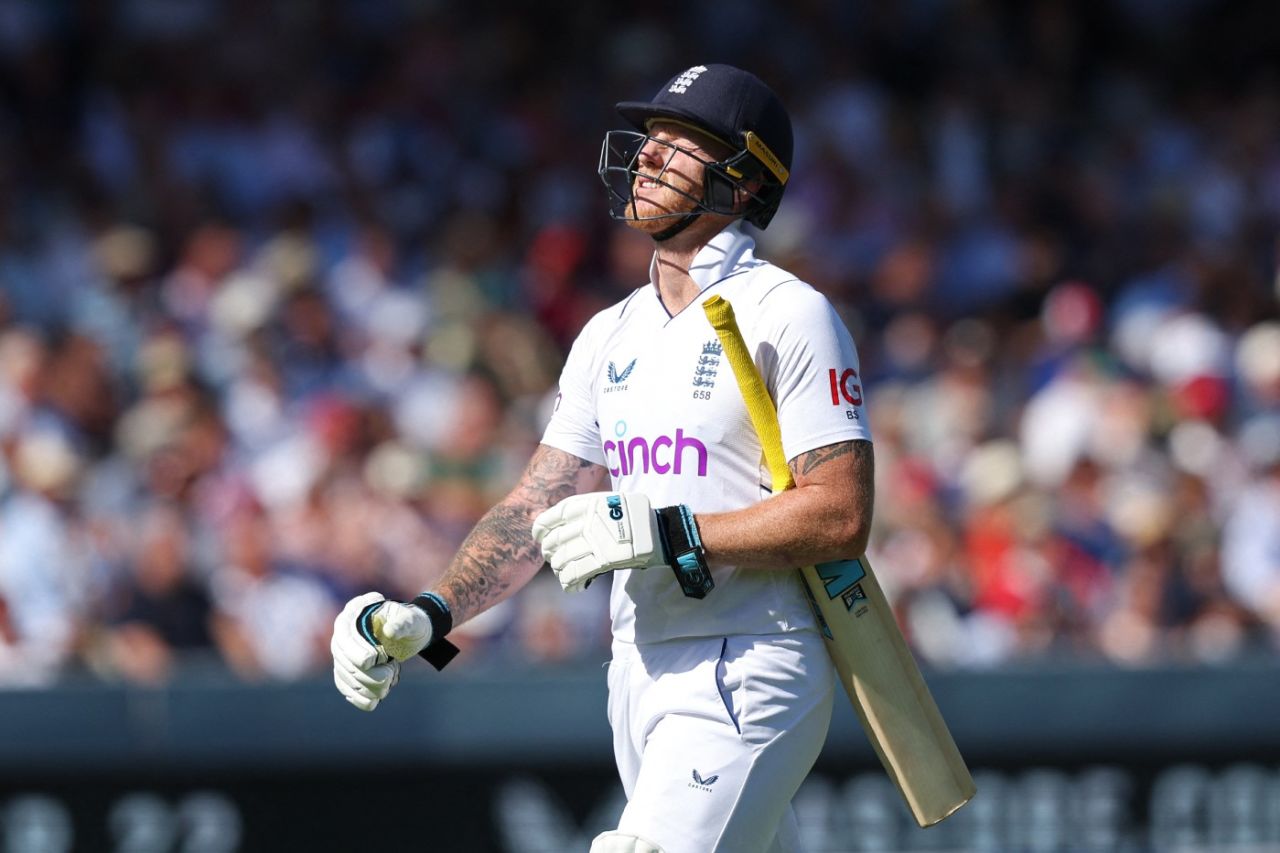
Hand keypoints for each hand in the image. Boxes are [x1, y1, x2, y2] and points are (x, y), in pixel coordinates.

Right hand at [331, 592, 433, 710]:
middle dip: (368, 673)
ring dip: (367, 686)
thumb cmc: (411, 623)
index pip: (346, 637)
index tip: (373, 659)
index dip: (356, 651)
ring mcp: (343, 653)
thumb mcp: (412, 619)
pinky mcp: (347, 670)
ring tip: (390, 682)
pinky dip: (358, 697)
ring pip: (346, 676)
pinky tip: (372, 703)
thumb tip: (390, 631)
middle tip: (391, 674)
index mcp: (354, 614)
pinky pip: (346, 686)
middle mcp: (342, 634)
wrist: (410, 634)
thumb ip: (403, 623)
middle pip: (345, 660)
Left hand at [532, 492, 664, 592]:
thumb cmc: (635, 517)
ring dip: (559, 570)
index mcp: (588, 504)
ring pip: (562, 560)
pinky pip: (575, 574)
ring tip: (563, 573)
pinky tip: (573, 587)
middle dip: (549, 553)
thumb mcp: (609, 501)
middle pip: (554, 541)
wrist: (660, 532)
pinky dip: (569, 583)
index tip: (538, 536)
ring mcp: (595, 541)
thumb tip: (561, 525)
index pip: (551, 517)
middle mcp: (588, 521)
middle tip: (552, 558)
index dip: (540, 529)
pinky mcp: (603, 560)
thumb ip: (586, 510)